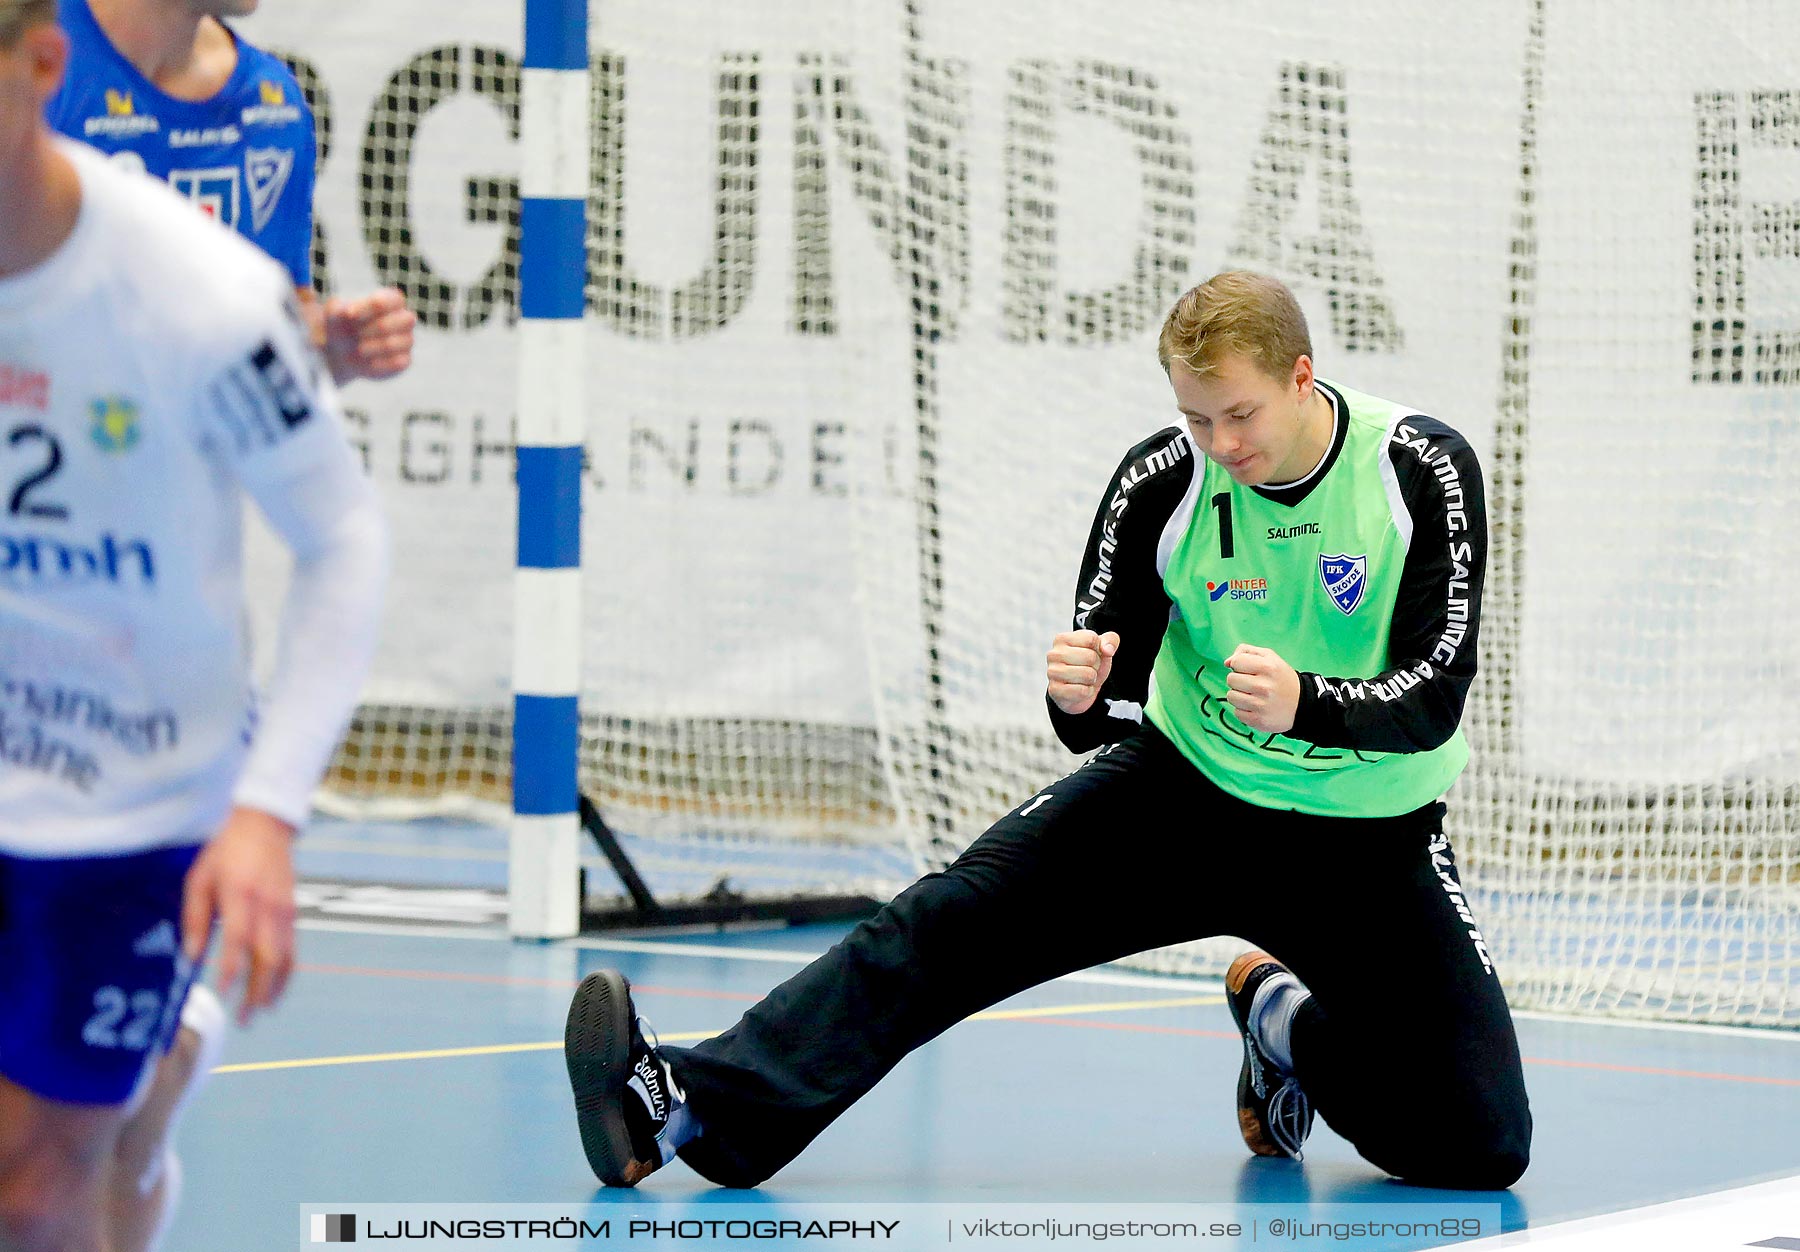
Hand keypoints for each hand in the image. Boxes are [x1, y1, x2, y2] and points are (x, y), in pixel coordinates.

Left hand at [181, 806, 298, 1026]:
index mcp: (240, 895)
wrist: (266, 826)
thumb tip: (191, 956)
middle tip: (243, 1017)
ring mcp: (285, 911)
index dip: (231, 970)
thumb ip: (195, 918)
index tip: (222, 994)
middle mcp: (267, 906)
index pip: (238, 940)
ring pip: (285, 958)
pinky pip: (292, 950)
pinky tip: (274, 989)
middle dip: (256, 990)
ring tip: (259, 1011)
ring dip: (273, 988)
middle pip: (268, 957)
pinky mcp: (293, 913)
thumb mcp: (200, 879)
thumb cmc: (226, 852)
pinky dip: (285, 973)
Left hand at [323, 287, 415, 382]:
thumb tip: (343, 309)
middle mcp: (405, 318)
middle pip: (400, 320)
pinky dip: (375, 362)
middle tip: (353, 334)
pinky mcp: (404, 361)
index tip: (349, 314)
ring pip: (393, 343)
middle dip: (371, 329)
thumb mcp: (334, 313)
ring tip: (357, 348)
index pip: (390, 300)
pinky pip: (395, 363)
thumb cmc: (341, 326)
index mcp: (391, 300)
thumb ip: (339, 308)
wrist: (340, 352)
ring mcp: (407, 340)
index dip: (369, 307)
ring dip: (368, 347)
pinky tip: (364, 361)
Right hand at [1047, 629, 1119, 714]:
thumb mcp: (1102, 650)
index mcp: (1062, 639)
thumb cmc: (1088, 666)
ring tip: (1083, 679)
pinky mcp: (1055, 690)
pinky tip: (1079, 689)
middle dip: (1095, 665)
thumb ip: (1110, 640)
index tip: (1091, 654)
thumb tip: (1107, 649)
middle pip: (1090, 657)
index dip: (1098, 649)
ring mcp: (1052, 672)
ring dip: (1091, 679)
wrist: (1079, 691)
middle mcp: (1054, 654)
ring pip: (1087, 674)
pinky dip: (1087, 692)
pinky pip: (1083, 691)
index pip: (1091, 639)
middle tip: (1088, 668)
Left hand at [1224, 643, 1299, 733]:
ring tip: (1253, 696)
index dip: (1240, 665)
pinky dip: (1243, 710)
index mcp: (1267, 667)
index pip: (1236, 662)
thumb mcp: (1270, 657)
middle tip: (1252, 684)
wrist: (1302, 705)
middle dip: (1239, 680)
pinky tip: (1256, 707)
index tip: (1249, 670)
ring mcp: (1260, 705)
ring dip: (1239, 696)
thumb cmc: (1281, 678)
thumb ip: (1246, 652)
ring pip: (1231, 696)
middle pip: (1230, 679)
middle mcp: (1264, 686)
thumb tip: (1227, 662)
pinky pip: (1236, 712)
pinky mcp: (1258, 720)